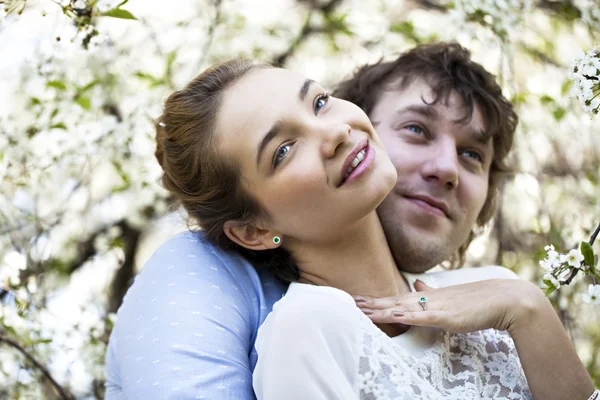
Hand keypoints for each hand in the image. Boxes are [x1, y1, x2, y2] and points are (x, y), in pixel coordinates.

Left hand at [354, 279, 545, 333]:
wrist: (504, 299)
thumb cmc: (479, 300)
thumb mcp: (450, 297)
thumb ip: (431, 292)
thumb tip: (416, 284)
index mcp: (429, 297)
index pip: (397, 299)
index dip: (377, 300)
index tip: (358, 300)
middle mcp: (429, 299)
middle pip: (394, 302)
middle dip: (372, 303)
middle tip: (350, 302)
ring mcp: (437, 307)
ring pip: (403, 308)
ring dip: (382, 309)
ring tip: (362, 309)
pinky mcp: (448, 316)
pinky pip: (423, 316)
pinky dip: (407, 315)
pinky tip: (393, 315)